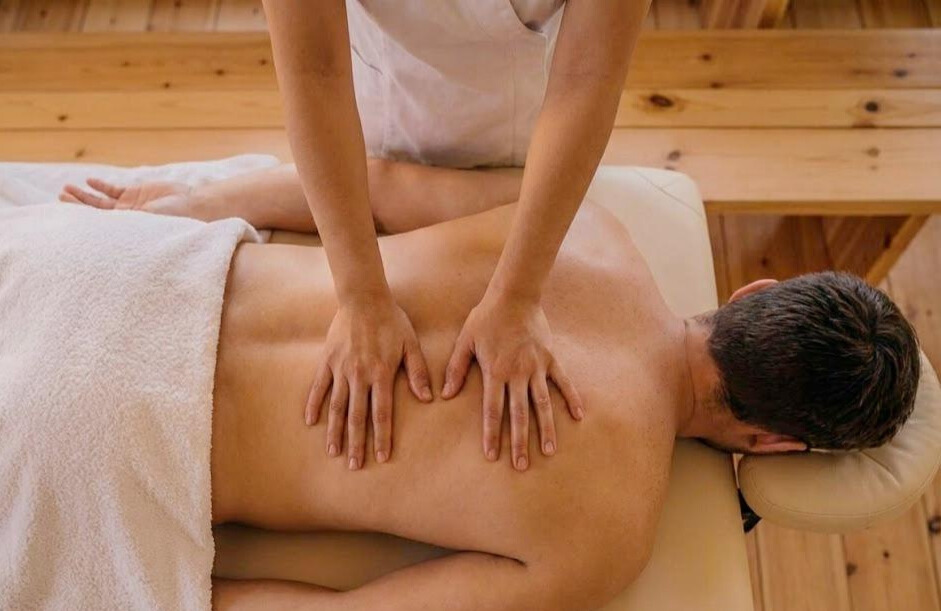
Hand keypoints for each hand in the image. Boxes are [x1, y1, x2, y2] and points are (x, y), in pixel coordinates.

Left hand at [59, 178, 205, 219]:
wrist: (192, 203)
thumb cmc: (175, 217)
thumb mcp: (150, 220)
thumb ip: (131, 220)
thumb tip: (107, 227)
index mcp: (126, 229)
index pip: (96, 224)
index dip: (80, 216)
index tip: (65, 210)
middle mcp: (124, 219)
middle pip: (94, 213)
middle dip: (76, 205)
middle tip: (60, 197)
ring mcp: (129, 206)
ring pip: (100, 201)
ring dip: (83, 195)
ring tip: (67, 188)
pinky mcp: (136, 193)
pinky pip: (114, 190)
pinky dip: (101, 186)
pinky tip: (90, 181)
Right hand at [305, 295, 432, 469]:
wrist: (364, 298)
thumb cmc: (392, 321)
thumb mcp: (411, 344)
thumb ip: (418, 372)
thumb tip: (428, 398)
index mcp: (381, 374)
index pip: (382, 414)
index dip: (382, 438)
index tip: (381, 458)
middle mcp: (359, 376)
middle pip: (357, 417)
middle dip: (356, 444)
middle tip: (354, 466)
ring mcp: (340, 369)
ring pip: (336, 407)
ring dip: (334, 431)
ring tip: (333, 452)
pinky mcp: (327, 361)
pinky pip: (318, 387)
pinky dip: (314, 405)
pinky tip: (310, 422)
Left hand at [442, 294, 583, 470]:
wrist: (514, 295)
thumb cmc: (486, 318)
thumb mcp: (466, 341)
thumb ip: (456, 369)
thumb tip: (445, 394)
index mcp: (495, 372)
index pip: (492, 410)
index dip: (492, 434)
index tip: (493, 455)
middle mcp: (517, 374)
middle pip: (519, 414)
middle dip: (519, 442)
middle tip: (521, 466)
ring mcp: (537, 367)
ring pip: (543, 404)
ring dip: (546, 429)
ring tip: (549, 451)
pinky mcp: (551, 359)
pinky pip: (563, 382)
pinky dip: (572, 398)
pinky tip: (579, 416)